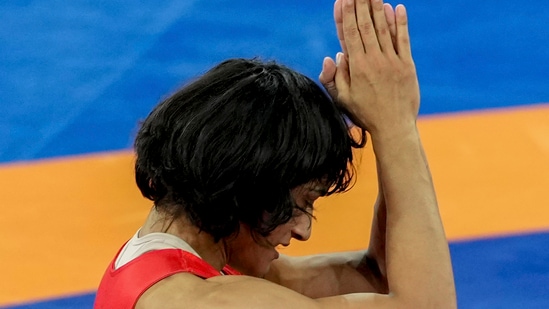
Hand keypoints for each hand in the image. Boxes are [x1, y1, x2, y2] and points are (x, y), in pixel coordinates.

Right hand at [320, 0, 419, 135]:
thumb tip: (334, 55)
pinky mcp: (407, 65)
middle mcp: (374, 60)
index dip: (345, 14)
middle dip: (360, 4)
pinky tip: (397, 8)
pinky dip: (400, 23)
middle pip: (365, 26)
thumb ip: (334, 77)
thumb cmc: (365, 114)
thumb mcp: (342, 99)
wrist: (393, 128)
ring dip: (377, 8)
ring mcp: (392, 61)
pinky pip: (403, 40)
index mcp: (356, 67)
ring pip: (383, 29)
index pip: (349, 34)